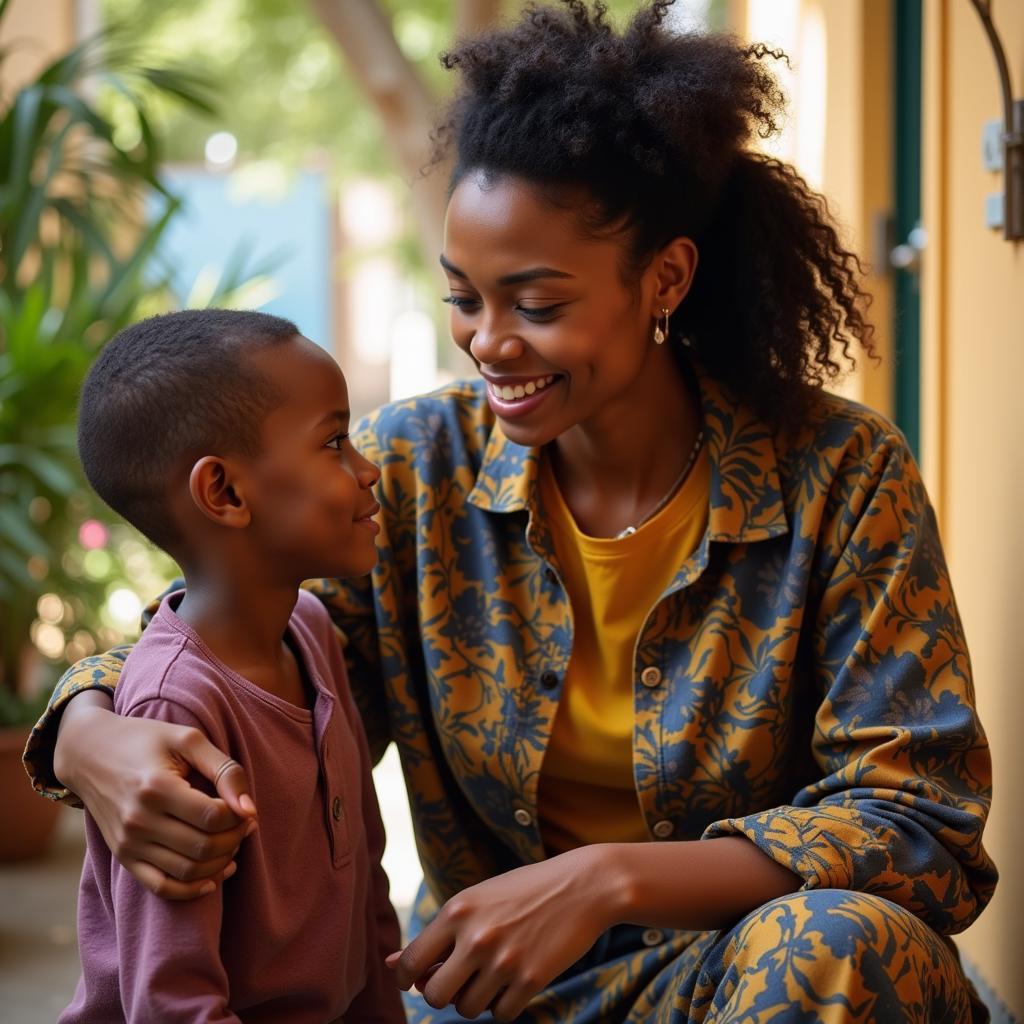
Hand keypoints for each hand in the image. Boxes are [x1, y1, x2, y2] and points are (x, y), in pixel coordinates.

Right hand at [55, 693, 256, 899]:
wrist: (89, 754)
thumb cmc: (146, 741)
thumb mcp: (188, 740)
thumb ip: (224, 770)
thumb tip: (249, 809)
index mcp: (157, 787)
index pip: (213, 816)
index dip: (239, 816)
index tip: (246, 809)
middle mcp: (139, 821)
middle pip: (203, 847)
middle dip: (235, 839)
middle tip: (244, 825)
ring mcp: (128, 843)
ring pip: (187, 871)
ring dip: (220, 863)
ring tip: (232, 844)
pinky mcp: (124, 857)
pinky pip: (161, 887)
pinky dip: (191, 889)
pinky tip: (213, 878)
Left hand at [387, 847, 614, 1020]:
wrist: (583, 885)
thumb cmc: (524, 892)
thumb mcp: (478, 901)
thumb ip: (438, 934)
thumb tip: (389, 963)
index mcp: (457, 910)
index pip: (411, 962)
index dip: (406, 979)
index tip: (415, 981)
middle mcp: (475, 936)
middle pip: (435, 995)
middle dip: (443, 994)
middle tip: (460, 980)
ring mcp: (503, 960)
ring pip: (467, 1009)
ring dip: (476, 1000)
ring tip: (493, 974)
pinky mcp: (531, 980)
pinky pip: (500, 1015)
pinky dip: (503, 1006)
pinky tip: (515, 982)